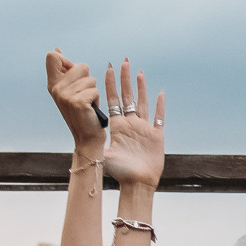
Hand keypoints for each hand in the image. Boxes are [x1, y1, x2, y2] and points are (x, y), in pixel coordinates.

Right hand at [45, 49, 103, 150]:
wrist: (86, 137)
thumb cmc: (82, 110)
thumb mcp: (69, 89)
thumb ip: (64, 70)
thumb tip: (56, 50)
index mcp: (52, 83)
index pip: (52, 57)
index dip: (67, 62)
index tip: (72, 77)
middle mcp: (56, 88)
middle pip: (81, 66)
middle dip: (88, 79)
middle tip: (82, 95)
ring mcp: (65, 95)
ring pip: (91, 79)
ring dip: (93, 91)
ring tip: (87, 103)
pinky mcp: (77, 102)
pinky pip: (95, 90)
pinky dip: (97, 99)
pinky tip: (90, 109)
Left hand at [101, 59, 166, 189]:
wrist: (137, 183)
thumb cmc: (120, 172)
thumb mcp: (105, 156)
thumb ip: (98, 145)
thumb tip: (84, 140)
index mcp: (117, 126)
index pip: (113, 100)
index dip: (110, 84)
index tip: (107, 69)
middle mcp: (130, 124)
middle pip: (127, 96)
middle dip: (124, 79)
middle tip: (122, 62)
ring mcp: (143, 128)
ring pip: (141, 102)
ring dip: (140, 87)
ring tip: (138, 72)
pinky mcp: (156, 135)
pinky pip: (158, 116)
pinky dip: (159, 105)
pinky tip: (160, 93)